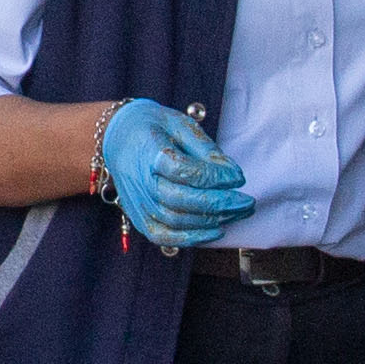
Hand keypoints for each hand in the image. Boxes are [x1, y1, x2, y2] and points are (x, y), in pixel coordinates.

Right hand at [97, 99, 253, 248]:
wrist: (118, 139)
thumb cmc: (153, 129)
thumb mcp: (179, 124)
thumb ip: (206, 149)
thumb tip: (233, 175)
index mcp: (148, 152)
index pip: (182, 170)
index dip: (214, 177)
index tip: (238, 177)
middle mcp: (140, 181)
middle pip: (180, 200)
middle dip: (219, 204)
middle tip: (247, 202)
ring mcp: (138, 203)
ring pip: (176, 221)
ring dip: (212, 221)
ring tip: (237, 213)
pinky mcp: (139, 218)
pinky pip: (164, 237)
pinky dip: (191, 239)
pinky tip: (215, 231)